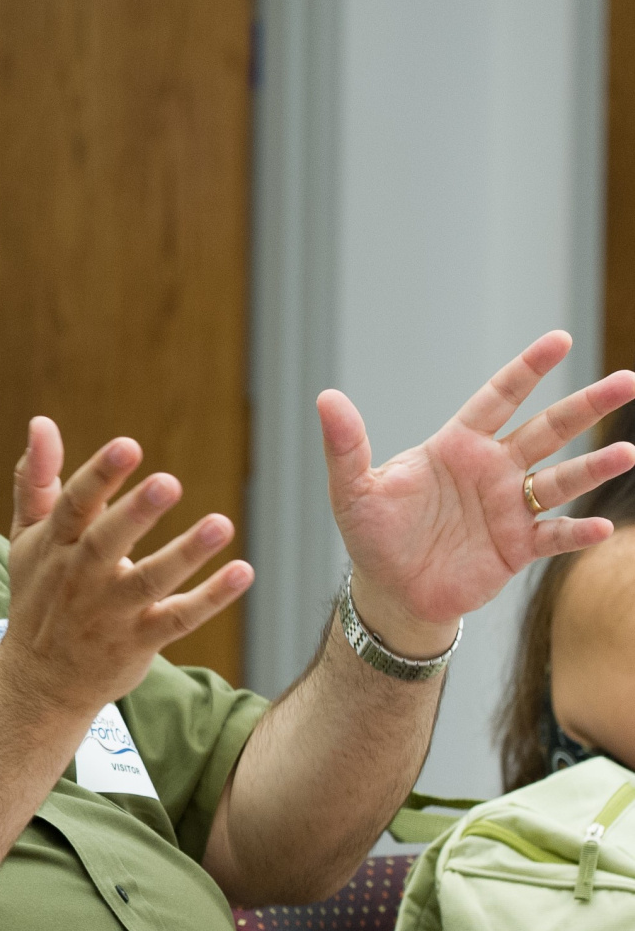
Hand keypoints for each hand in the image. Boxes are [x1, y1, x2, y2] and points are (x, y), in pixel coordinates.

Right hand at [0, 417, 252, 719]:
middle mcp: (80, 577)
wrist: (38, 682)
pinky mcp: (139, 641)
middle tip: (168, 483)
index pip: (75, 505)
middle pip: (107, 543)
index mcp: (55, 545)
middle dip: (136, 514)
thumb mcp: (27, 537)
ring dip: (186, 554)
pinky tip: (243, 572)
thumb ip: (36, 480)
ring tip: (221, 524)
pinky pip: (178, 619)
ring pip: (150, 582)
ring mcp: (111, 613)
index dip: (100, 475)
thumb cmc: (39, 595)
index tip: (129, 446)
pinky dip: (210, 598)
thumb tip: (40, 422)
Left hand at [319, 331, 634, 653]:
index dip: (527, 370)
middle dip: (586, 406)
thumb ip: (346, 446)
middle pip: (548, 430)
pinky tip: (601, 526)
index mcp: (457, 446)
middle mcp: (493, 470)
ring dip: (594, 467)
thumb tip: (325, 398)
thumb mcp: (353, 489)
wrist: (391, 590)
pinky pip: (554, 536)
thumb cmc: (373, 534)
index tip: (560, 340)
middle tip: (626, 380)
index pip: (498, 399)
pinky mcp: (517, 548)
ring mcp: (510, 508)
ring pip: (562, 480)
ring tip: (627, 452)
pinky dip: (577, 531)